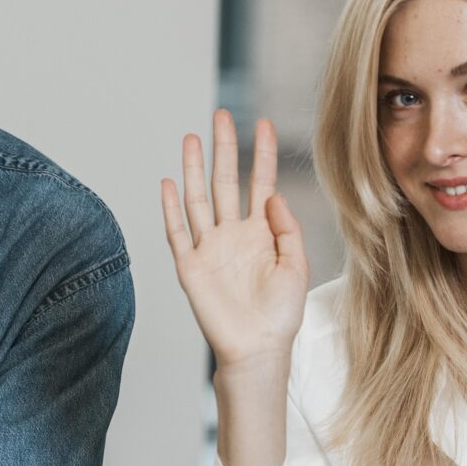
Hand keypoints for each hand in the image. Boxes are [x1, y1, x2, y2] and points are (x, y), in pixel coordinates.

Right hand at [160, 111, 308, 373]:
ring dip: (195, 168)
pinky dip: (171, 207)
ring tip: (193, 138)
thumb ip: (287, 229)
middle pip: (225, 181)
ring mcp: (209, 248)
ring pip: (198, 198)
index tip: (262, 123)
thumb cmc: (281, 314)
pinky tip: (170, 182)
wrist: (257, 349)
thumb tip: (272, 195)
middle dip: (224, 148)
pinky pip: (177, 232)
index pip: (260, 182)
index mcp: (261, 233)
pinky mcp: (190, 266)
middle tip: (221, 115)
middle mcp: (232, 234)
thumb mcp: (296, 266)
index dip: (261, 153)